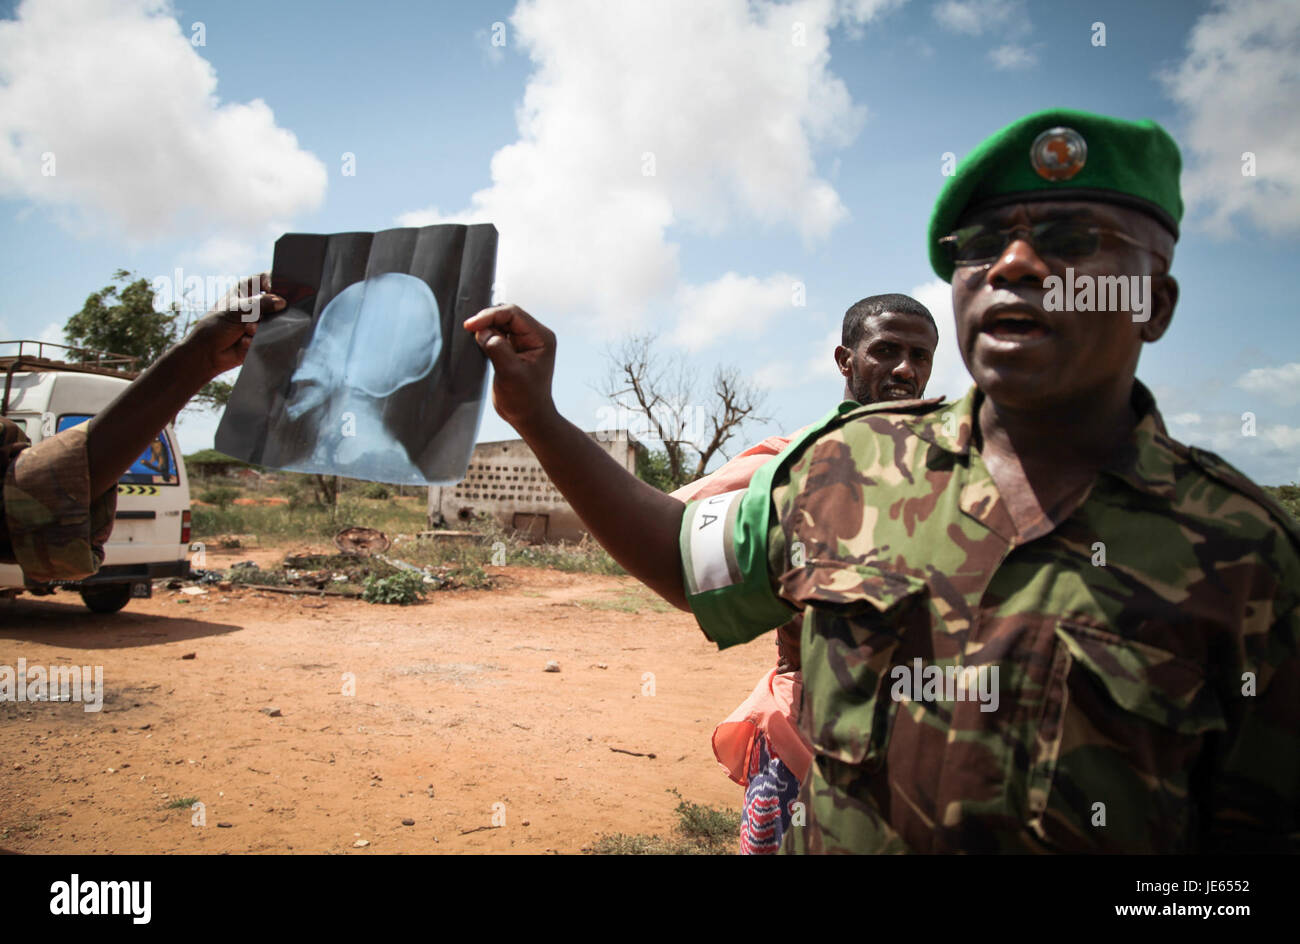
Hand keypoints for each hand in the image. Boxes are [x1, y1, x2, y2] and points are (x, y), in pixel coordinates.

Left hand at [183, 273, 284, 379]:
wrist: (207, 353)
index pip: (265, 279)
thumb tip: (282, 303)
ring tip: (246, 331)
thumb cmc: (215, 326)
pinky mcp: (261, 336)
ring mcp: (259, 320)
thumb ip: (260, 304)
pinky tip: (243, 342)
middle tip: (261, 317)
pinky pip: (269, 336)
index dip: (275, 282)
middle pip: (275, 301)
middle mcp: (254, 304)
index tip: (281, 293)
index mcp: (245, 290)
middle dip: (271, 311)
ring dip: (260, 327)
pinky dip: (257, 339)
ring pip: (273, 320)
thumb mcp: (236, 311)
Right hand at [463, 303, 557, 431]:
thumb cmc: (525, 399)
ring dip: (486, 328)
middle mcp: (534, 336)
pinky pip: (497, 334)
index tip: (470, 326)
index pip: (513, 314)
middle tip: (470, 331)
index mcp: (541, 337)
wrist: (528, 417)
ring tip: (474, 339)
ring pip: (500, 323)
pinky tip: (478, 343)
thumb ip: (497, 348)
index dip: (490, 316)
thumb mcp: (510, 373)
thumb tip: (482, 331)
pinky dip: (486, 336)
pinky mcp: (513, 349)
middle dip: (487, 320)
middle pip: (506, 315)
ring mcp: (524, 342)